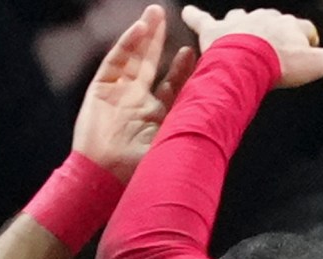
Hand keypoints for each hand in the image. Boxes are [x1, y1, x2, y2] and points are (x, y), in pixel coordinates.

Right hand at [74, 6, 195, 181]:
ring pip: (133, 58)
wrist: (105, 178)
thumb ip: (191, 127)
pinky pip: (115, 62)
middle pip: (151, 64)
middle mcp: (138, 102)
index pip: (173, 85)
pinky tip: (139, 30)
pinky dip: (126, 45)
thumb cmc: (140, 170)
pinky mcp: (100, 90)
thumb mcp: (173, 144)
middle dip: (160, 41)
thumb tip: (222, 120)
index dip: (183, 68)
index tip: (194, 52)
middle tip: (168, 17)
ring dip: (145, 36)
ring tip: (154, 14)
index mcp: (158, 116)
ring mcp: (118, 95)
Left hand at [179, 5, 322, 87]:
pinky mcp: (213, 30)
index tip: (306, 50)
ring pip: (242, 19)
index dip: (306, 40)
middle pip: (273, 21)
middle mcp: (264, 17)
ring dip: (242, 25)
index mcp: (288, 24)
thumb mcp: (319, 63)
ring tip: (241, 36)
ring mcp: (238, 22)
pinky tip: (187, 13)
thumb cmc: (283, 65)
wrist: (247, 62)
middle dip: (274, 32)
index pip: (302, 28)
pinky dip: (194, 16)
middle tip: (275, 52)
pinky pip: (200, 19)